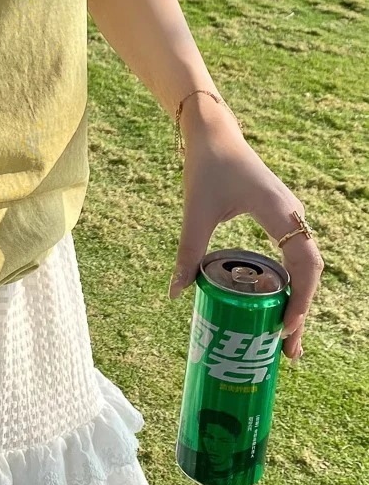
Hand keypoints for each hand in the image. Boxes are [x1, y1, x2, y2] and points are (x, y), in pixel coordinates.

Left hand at [168, 128, 323, 360]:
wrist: (214, 134)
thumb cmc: (208, 167)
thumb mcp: (196, 211)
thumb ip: (188, 252)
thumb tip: (174, 293)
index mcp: (279, 212)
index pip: (304, 264)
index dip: (301, 299)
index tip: (284, 328)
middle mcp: (293, 215)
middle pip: (310, 272)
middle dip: (302, 312)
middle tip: (287, 351)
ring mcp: (290, 216)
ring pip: (306, 266)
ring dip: (299, 301)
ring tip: (284, 337)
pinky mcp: (282, 218)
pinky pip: (296, 256)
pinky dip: (292, 284)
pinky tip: (277, 306)